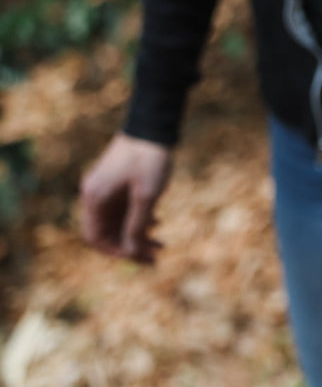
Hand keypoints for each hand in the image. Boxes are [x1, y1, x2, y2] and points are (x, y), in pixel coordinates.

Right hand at [78, 133, 171, 262]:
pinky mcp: (117, 185)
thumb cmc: (148, 160)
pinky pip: (124, 211)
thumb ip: (137, 225)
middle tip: (155, 258)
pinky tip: (157, 223)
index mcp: (94, 198)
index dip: (115, 252)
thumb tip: (131, 253)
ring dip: (138, 235)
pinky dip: (139, 220)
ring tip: (162, 246)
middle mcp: (95, 195)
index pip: (94, 237)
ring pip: (119, 222)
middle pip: (108, 232)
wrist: (152, 128)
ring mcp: (106, 190)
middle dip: (131, 246)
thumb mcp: (146, 196)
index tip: (137, 258)